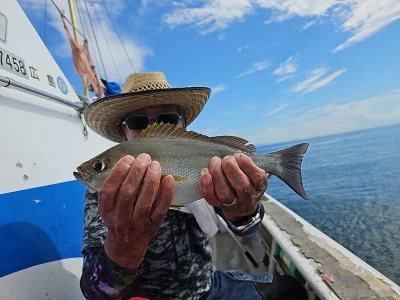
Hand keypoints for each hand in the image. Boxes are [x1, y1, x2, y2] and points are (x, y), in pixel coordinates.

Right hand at [99, 154, 174, 268]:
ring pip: (144, 202)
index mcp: (106, 211)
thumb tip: (128, 161)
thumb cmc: (119, 219)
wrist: (126, 246)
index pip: (109, 190)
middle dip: (136, 172)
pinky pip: (160, 209)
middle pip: (127, 194)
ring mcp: (137, 224)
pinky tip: (169, 179)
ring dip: (150, 180)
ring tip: (155, 165)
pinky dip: (166, 193)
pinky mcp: (153, 226)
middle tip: (144, 158)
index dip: (118, 172)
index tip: (127, 158)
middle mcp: (120, 219)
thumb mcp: (109, 207)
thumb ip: (115, 188)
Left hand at [199, 153, 269, 222]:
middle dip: (230, 166)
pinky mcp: (219, 205)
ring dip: (217, 173)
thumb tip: (236, 155)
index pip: (256, 176)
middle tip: (226, 159)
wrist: (242, 207)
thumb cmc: (247, 182)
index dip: (245, 162)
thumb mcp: (254, 173)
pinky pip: (212, 198)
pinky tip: (204, 174)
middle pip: (241, 185)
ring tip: (215, 161)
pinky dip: (206, 186)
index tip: (238, 156)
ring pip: (224, 192)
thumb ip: (248, 164)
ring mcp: (233, 203)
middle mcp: (248, 197)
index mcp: (259, 186)